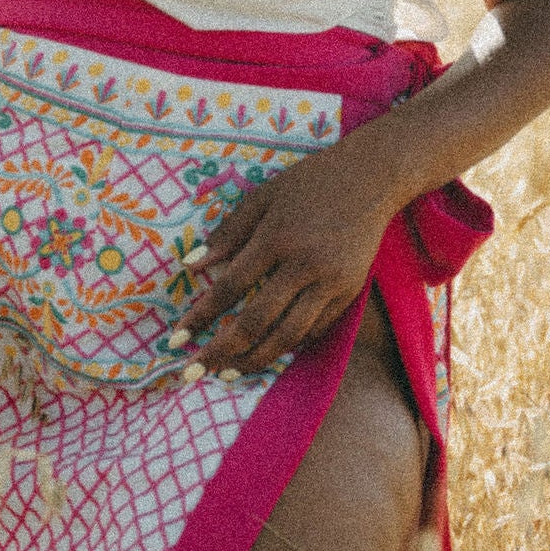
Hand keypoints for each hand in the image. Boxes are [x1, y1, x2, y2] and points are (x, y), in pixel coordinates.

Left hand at [176, 138, 398, 376]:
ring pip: (288, 335)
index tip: (177, 338)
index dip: (202, 316)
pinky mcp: (349, 293)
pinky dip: (288, 346)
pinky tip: (266, 353)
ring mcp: (330, 283)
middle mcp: (304, 266)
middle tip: (194, 372)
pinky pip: (314, 330)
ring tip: (229, 372)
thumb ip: (227, 234)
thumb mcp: (263, 198)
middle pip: (257, 321)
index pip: (231, 287)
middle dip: (221, 350)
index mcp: (276, 238)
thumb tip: (190, 265)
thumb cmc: (309, 184)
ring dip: (255, 359)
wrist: (372, 178)